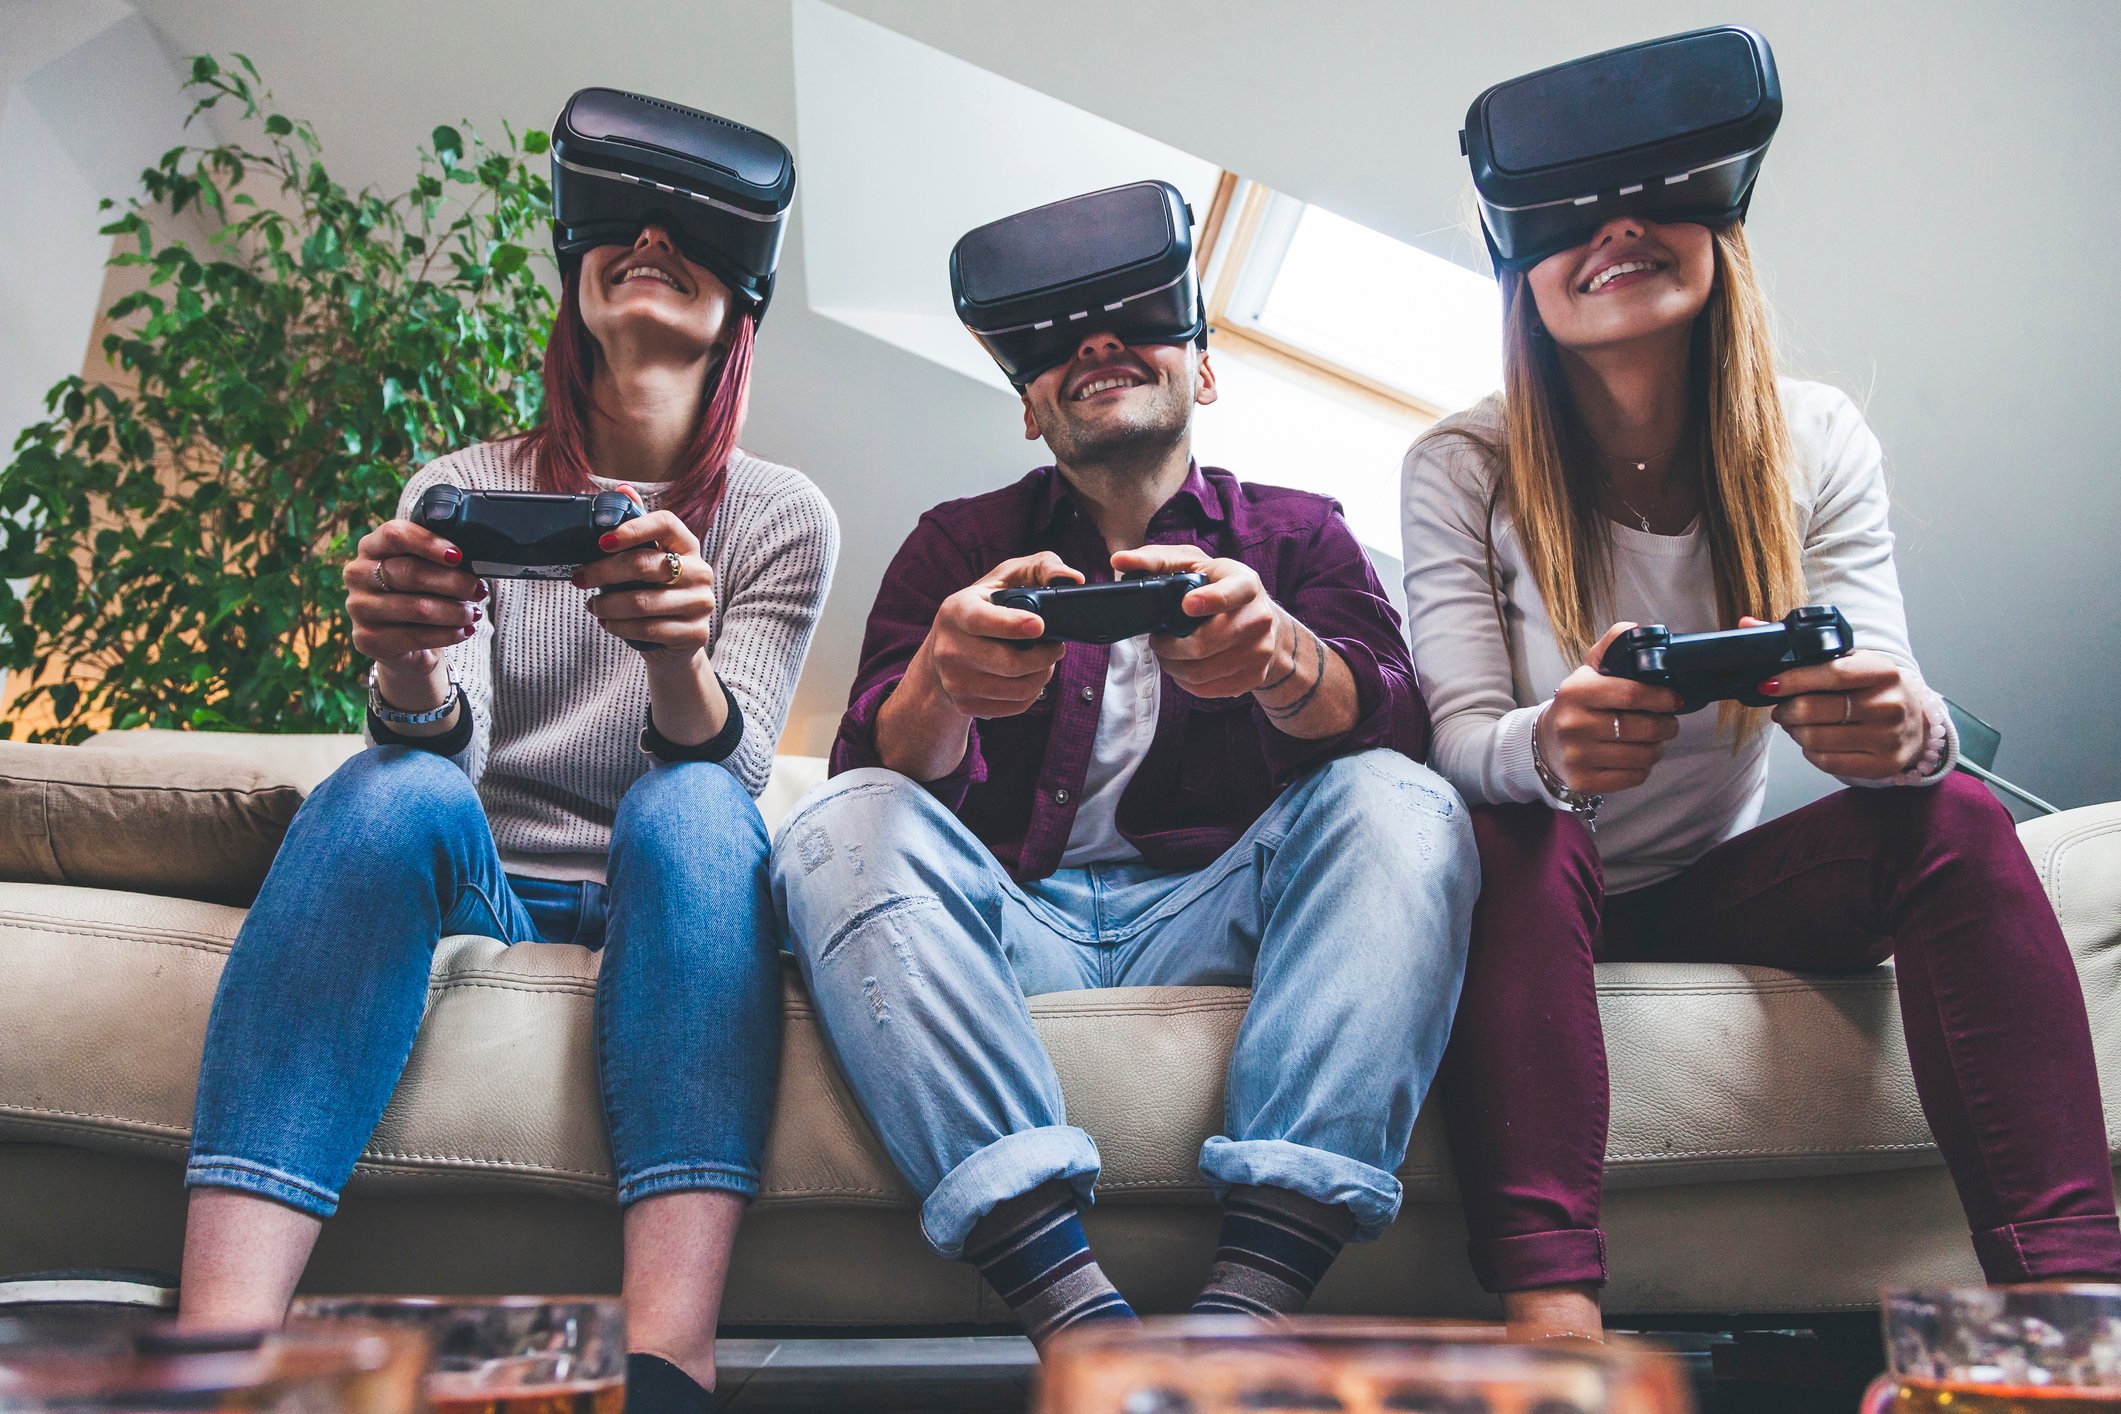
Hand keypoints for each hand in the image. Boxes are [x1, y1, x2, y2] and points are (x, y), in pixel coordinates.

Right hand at [343, 518, 484, 667]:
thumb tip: (473, 557)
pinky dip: (446, 634)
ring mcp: (358, 607)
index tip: (458, 556)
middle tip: (479, 590)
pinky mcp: (366, 639)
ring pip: (416, 607)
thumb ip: (441, 558)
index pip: (395, 534)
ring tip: (474, 613)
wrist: (406, 643)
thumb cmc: (421, 595)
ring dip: (454, 611)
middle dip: (452, 582)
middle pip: (410, 572)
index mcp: (372, 546)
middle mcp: (357, 574)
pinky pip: (414, 636)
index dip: (429, 543)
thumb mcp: (428, 570)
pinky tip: (463, 631)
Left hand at [573, 485, 717, 654]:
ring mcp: (701, 603)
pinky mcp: (695, 633)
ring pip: (642, 602)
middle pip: (645, 565)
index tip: (602, 542)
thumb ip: (636, 528)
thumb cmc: (657, 593)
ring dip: (607, 605)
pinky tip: (609, 623)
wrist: (678, 642)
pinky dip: (620, 627)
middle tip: (580, 578)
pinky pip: (648, 630)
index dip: (632, 529)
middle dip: (603, 572)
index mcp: (688, 545)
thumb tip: (622, 489)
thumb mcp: (649, 560)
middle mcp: (700, 571)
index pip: (665, 523)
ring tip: (593, 606)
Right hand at [922, 551, 1080, 717]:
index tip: (1040, 625)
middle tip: (1057, 647)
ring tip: (1044, 661)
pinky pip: (1013, 707)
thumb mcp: (1008, 576)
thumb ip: (1043, 567)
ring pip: (1016, 689)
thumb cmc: (986, 605)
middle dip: (1044, 656)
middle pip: (1009, 664)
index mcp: (956, 610)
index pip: (982, 621)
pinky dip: (1032, 693)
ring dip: (1042, 675)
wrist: (946, 647)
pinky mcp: (964, 704)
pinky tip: (1031, 677)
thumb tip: (1073, 579)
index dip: (1012, 625)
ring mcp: (954, 680)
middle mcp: (948, 648)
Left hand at [1109, 544, 1281, 698]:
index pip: (1231, 593)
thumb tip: (1119, 561)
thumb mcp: (1195, 565)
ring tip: (1169, 653)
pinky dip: (1187, 682)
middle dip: (1169, 646)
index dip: (1209, 600)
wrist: (1267, 623)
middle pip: (1204, 643)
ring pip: (1200, 672)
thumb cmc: (1221, 588)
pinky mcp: (1254, 677)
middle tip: (1158, 640)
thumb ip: (1156, 560)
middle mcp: (1259, 618)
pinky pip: (1207, 689)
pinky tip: (1185, 666)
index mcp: (1246, 583)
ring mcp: (1259, 651)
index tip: (1186, 605)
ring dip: (1173, 666)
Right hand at [1537, 620, 1684, 793]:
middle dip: (1667, 726)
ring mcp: (1577, 755)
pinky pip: (1633, 777)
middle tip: (1669, 723)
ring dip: (1657, 748)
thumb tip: (1638, 630)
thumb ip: (1613, 646)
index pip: (1631, 694)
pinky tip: (1636, 757)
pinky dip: (1643, 768)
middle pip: (1642, 729)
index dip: (1661, 698)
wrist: (1545, 742)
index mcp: (1576, 691)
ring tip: (1654, 741)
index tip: (1675, 700)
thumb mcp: (1589, 670)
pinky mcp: (1583, 780)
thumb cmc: (1578, 704)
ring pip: (1642, 756)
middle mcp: (1573, 724)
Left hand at [1749, 616, 1925, 776]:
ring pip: (1813, 739)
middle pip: (1813, 710)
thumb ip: (1799, 646)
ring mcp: (1887, 737)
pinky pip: (1826, 761)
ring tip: (1797, 723)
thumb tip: (1746, 624)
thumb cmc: (1872, 688)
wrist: (1916, 724)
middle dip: (1786, 709)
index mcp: (1882, 671)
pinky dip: (1811, 751)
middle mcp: (1889, 704)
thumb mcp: (1850, 661)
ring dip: (1795, 731)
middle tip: (1781, 707)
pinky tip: (1816, 740)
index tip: (1768, 684)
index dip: (1792, 679)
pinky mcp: (1882, 765)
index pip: (1831, 673)